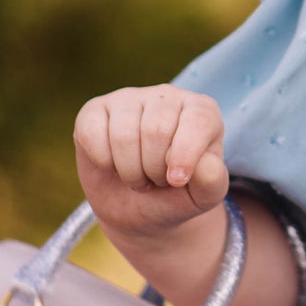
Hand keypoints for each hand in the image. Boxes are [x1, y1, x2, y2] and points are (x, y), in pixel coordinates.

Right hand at [73, 85, 229, 237]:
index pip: (197, 122)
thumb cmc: (176, 195)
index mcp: (201, 111)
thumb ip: (212, 182)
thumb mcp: (203, 197)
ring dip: (129, 170)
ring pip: (123, 135)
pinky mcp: (95, 110)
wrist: (137, 208)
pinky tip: (112, 164)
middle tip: (156, 181)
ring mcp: (129, 99)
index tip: (177, 182)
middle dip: (154, 170)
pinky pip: (92, 132)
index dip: (185, 157)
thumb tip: (205, 165)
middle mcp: (166, 97)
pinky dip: (102, 161)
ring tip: (138, 175)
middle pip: (156, 130)